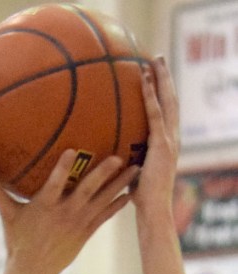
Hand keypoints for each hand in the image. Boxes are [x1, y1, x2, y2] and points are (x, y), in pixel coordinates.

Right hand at [0, 149, 137, 273]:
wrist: (33, 271)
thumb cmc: (18, 241)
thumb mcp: (8, 217)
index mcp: (45, 207)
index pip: (53, 185)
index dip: (62, 169)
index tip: (72, 151)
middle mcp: (65, 214)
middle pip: (86, 191)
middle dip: (102, 174)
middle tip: (118, 156)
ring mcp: (78, 223)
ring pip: (102, 201)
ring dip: (119, 184)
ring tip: (135, 167)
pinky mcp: (86, 233)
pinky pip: (105, 217)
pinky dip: (117, 205)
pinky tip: (131, 193)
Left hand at [132, 56, 179, 213]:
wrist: (153, 211)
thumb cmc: (139, 199)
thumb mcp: (132, 173)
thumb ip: (125, 159)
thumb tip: (106, 153)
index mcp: (167, 144)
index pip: (167, 113)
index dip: (162, 93)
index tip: (155, 76)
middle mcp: (172, 139)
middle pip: (171, 101)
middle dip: (165, 79)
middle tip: (157, 58)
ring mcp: (170, 141)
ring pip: (167, 102)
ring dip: (161, 79)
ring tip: (153, 60)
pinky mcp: (163, 145)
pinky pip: (155, 114)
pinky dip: (150, 95)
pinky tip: (143, 79)